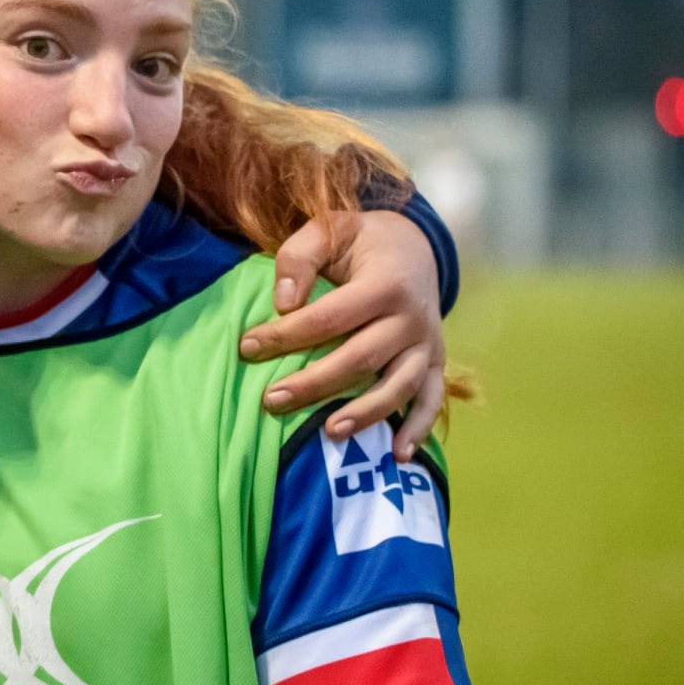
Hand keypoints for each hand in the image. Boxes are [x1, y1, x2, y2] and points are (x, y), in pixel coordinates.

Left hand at [239, 210, 444, 461]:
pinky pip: (431, 399)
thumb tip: (283, 303)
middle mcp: (412, 317)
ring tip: (329, 432)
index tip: (247, 347)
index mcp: (385, 283)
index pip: (329, 317)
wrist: (415, 245)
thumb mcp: (328, 229)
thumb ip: (299, 257)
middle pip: (360, 358)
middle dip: (314, 383)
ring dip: (365, 413)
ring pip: (398, 386)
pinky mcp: (435, 361)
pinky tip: (399, 455)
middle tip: (270, 401)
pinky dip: (419, 428)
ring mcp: (427, 343)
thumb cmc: (359, 241)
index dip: (287, 334)